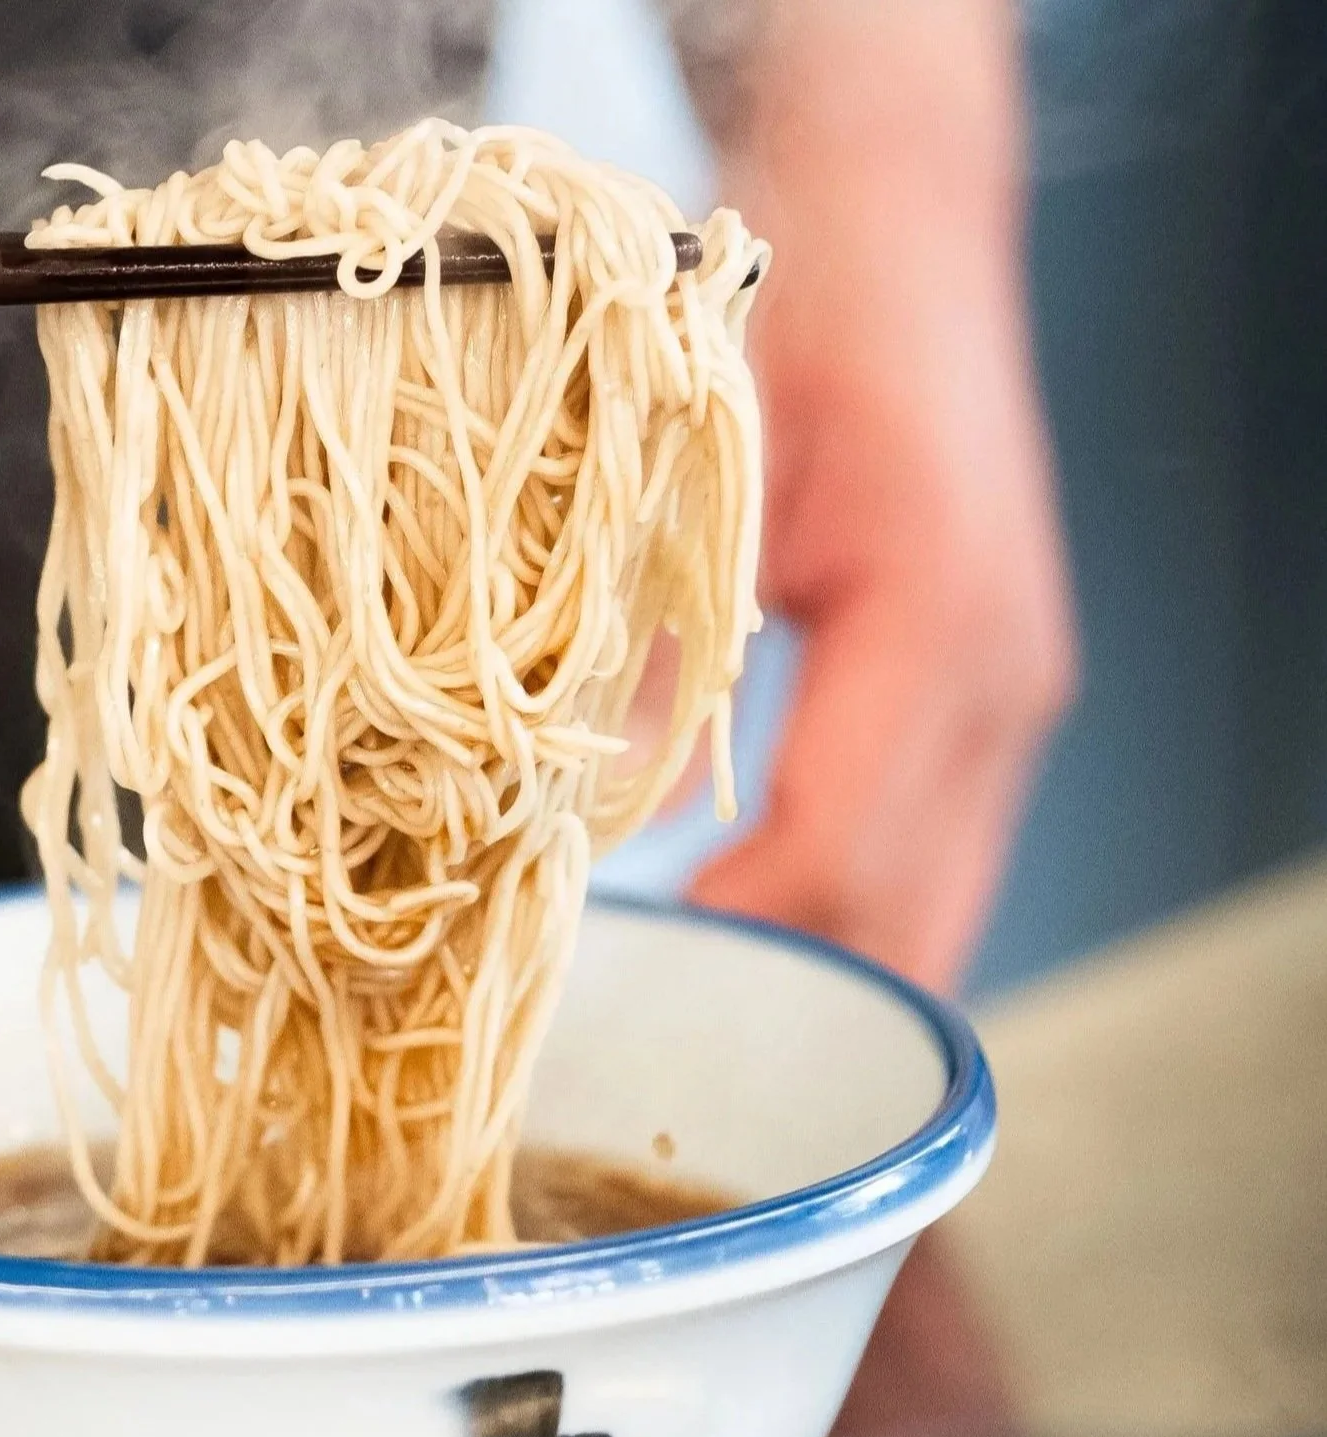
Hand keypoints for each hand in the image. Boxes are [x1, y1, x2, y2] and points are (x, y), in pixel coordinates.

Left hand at [687, 0, 1075, 993]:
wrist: (891, 240)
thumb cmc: (799, 325)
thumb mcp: (698, 465)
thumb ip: (649, 634)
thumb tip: (579, 798)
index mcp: (937, 624)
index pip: (837, 850)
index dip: (734, 939)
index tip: (633, 991)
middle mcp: (999, 685)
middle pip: (908, 922)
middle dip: (790, 1009)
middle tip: (656, 1048)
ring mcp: (1005, 704)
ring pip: (932, 912)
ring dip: (823, 982)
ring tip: (697, 1023)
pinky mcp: (981, 709)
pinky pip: (928, 862)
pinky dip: (848, 924)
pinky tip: (757, 948)